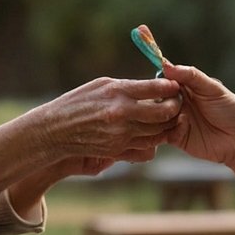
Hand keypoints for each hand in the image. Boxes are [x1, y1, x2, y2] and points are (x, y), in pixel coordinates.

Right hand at [40, 76, 182, 159]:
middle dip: (175, 106)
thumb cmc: (78, 102)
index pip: (155, 88)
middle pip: (163, 113)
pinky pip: (146, 147)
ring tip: (169, 117)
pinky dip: (155, 139)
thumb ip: (128, 86)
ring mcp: (121, 134)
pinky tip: (155, 131)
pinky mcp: (118, 150)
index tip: (175, 85)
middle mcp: (122, 113)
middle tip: (178, 102)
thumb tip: (153, 85)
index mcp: (117, 92)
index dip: (170, 87)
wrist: (56, 130)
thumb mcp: (101, 85)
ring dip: (168, 125)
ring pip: (158, 132)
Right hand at [158, 63, 234, 165]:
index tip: (165, 84)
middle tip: (178, 102)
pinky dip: (169, 130)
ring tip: (183, 115)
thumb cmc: (232, 110)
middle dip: (163, 100)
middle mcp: (178, 103)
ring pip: (156, 117)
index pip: (163, 82)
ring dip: (164, 116)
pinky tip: (185, 127)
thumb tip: (166, 64)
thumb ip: (191, 75)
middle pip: (157, 99)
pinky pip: (161, 134)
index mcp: (186, 88)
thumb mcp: (213, 88)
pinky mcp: (176, 138)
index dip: (161, 82)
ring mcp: (175, 121)